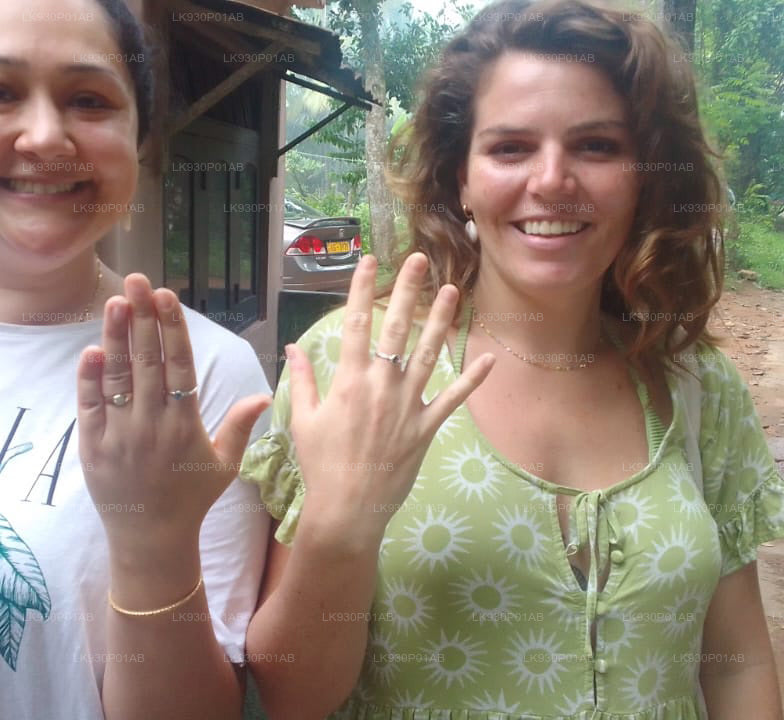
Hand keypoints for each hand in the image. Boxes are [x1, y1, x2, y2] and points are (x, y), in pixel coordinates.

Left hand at [76, 274, 270, 556]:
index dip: (173, 329)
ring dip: (116, 337)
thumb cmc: (191, 499)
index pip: (180, 366)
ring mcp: (120, 434)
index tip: (168, 297)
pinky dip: (90, 378)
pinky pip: (89, 406)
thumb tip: (265, 393)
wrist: (151, 539)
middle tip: (137, 281)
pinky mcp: (93, 447)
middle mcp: (153, 424)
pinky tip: (92, 349)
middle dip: (141, 317)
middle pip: (147, 361)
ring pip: (118, 376)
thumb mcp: (223, 465)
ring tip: (115, 301)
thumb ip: (240, 425)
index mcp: (186, 424)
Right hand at [287, 253, 494, 549]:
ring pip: (429, 354)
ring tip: (452, 290)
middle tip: (419, 259)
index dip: (362, 290)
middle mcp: (381, 385)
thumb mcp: (303, 420)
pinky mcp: (426, 427)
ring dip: (441, 320)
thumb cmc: (321, 464)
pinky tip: (489, 359)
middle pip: (397, 329)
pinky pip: (452, 399)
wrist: (347, 507)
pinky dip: (471, 380)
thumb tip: (294, 347)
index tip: (369, 260)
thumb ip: (303, 380)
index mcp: (349, 381)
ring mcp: (407, 405)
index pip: (356, 324)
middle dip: (407, 291)